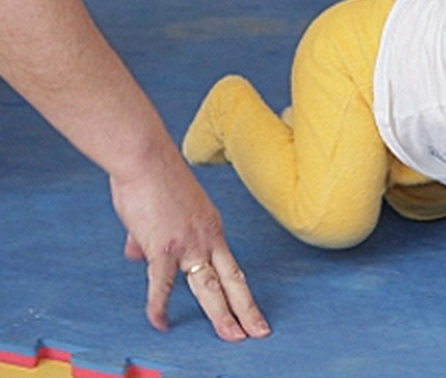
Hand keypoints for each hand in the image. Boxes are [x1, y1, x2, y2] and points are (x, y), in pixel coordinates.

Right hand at [110, 151, 270, 341]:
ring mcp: (188, 244)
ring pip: (210, 288)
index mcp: (212, 227)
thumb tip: (137, 255)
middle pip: (232, 281)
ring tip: (233, 336)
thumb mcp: (164, 210)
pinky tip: (162, 324)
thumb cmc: (151, 178)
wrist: (146, 158)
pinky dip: (159, 307)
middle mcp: (208, 237)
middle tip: (260, 332)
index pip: (229, 266)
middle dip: (246, 310)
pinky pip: (162, 286)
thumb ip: (151, 237)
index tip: (247, 308)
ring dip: (222, 316)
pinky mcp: (164, 247)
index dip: (238, 289)